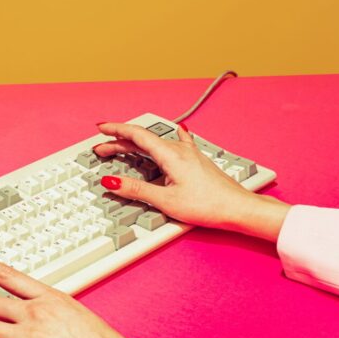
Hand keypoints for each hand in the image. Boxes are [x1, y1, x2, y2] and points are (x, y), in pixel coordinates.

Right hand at [94, 122, 289, 241]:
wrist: (238, 208)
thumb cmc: (209, 205)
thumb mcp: (166, 200)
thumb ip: (136, 190)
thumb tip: (111, 183)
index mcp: (170, 154)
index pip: (136, 134)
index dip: (115, 130)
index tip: (100, 129)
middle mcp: (180, 150)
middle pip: (143, 139)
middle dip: (119, 142)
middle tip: (101, 149)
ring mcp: (189, 154)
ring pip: (157, 143)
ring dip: (137, 144)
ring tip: (123, 148)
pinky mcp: (196, 161)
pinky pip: (176, 143)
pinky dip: (165, 139)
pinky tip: (177, 131)